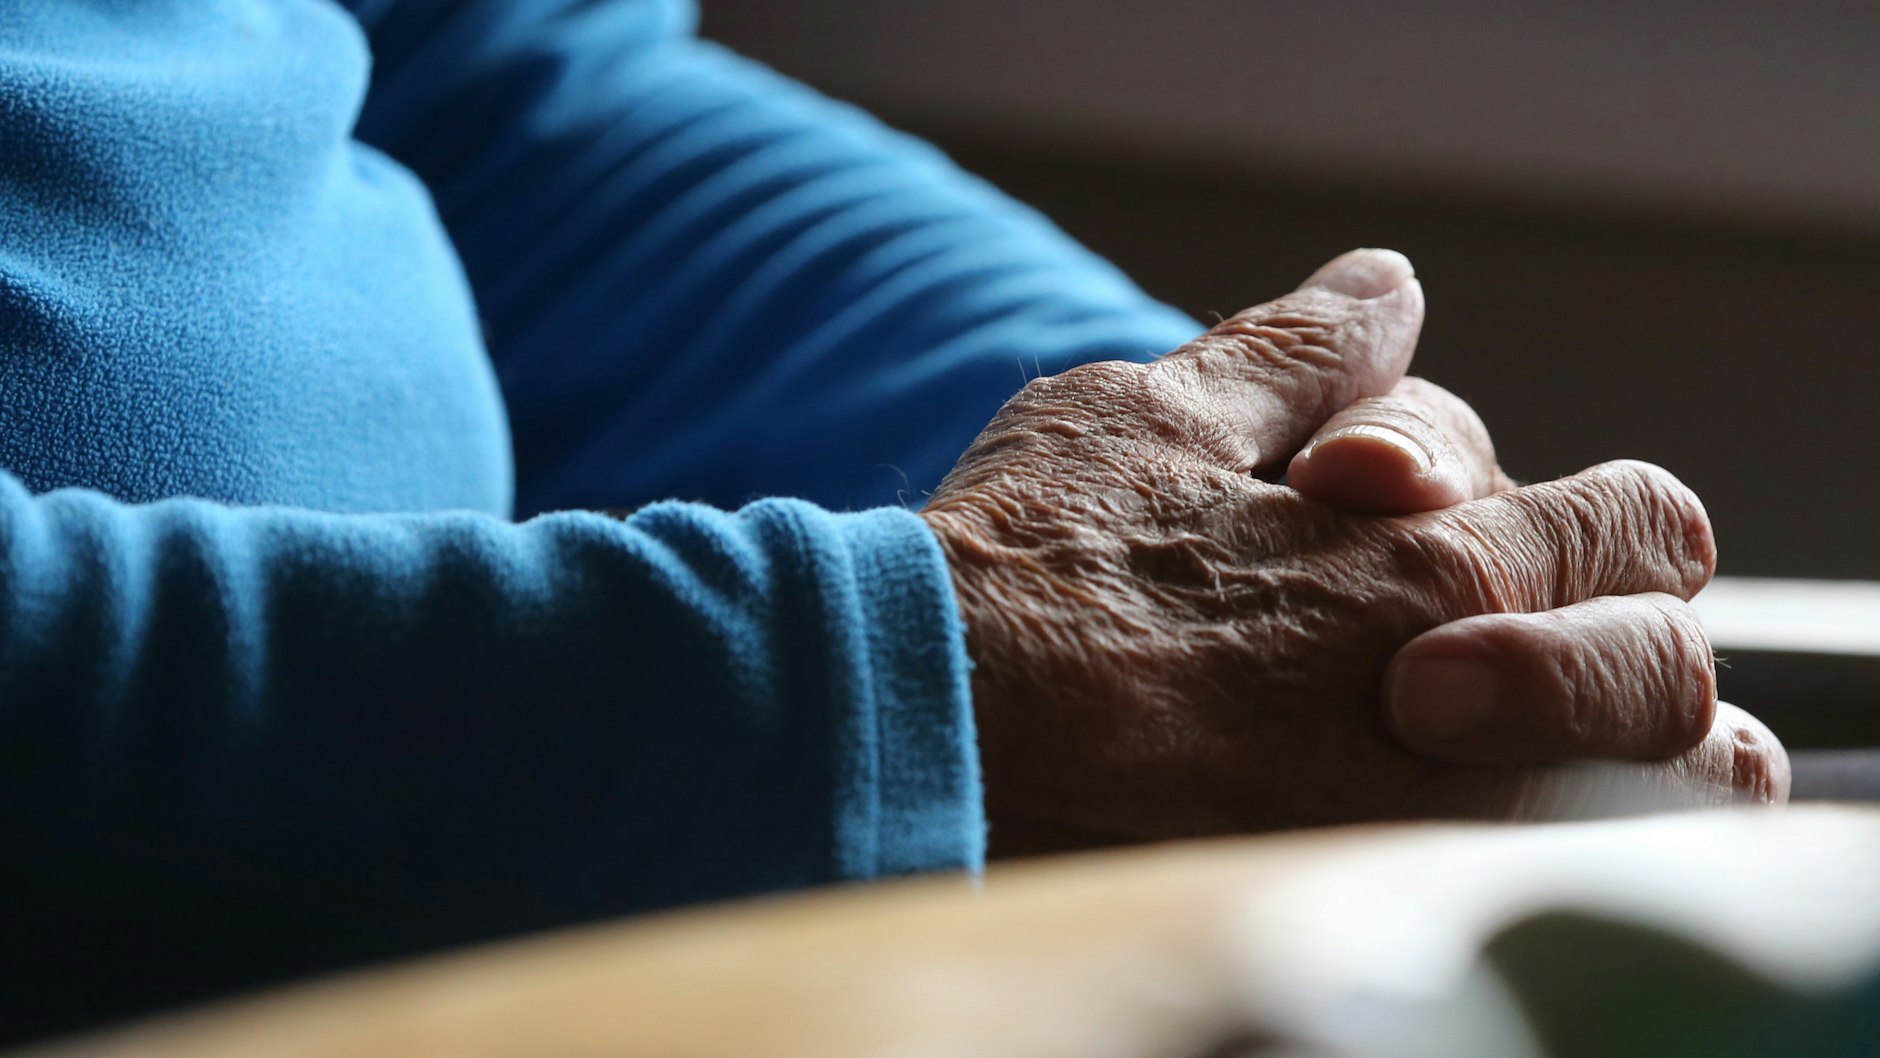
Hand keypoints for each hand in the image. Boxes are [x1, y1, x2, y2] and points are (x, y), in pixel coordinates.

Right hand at [924, 250, 1786, 856]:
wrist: (922, 735)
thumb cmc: (1021, 572)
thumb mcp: (1149, 421)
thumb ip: (1294, 358)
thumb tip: (1383, 285)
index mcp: (1437, 557)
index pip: (1639, 528)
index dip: (1598, 526)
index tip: (1529, 540)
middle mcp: (1473, 702)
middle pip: (1671, 681)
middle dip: (1618, 652)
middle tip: (1519, 657)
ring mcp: (1432, 824)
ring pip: (1638, 804)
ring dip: (1599, 758)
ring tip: (1492, 746)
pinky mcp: (1364, 898)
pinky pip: (1522, 876)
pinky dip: (1518, 834)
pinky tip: (1419, 804)